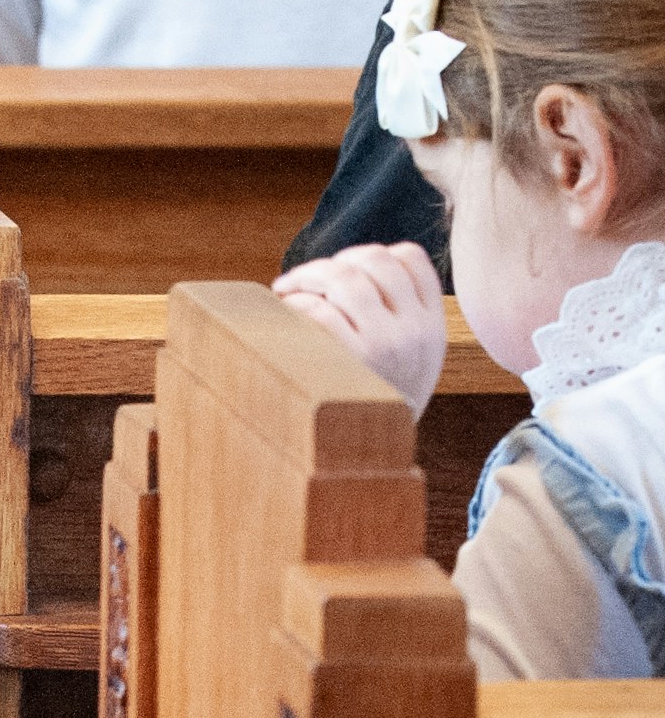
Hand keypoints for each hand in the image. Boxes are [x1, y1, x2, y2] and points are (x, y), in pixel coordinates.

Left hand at [272, 242, 446, 417]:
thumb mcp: (411, 365)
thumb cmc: (377, 410)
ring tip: (287, 289)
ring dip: (308, 275)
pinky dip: (298, 304)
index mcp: (432, 327)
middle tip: (302, 278)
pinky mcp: (353, 359)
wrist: (372, 464)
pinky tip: (285, 313)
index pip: (411, 259)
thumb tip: (353, 270)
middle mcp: (415, 331)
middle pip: (374, 262)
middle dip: (332, 262)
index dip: (373, 254)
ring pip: (346, 278)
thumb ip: (400, 320)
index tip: (343, 269)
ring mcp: (387, 344)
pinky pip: (322, 310)